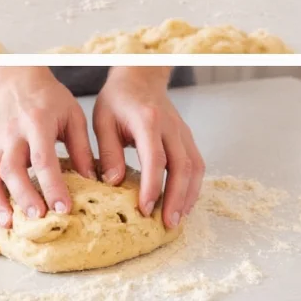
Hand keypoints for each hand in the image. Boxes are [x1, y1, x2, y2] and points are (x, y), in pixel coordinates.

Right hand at [0, 67, 94, 227]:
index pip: (43, 159)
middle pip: (14, 170)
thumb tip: (91, 179)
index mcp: (37, 123)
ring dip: (0, 202)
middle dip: (25, 196)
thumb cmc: (51, 99)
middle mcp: (13, 135)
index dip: (52, 185)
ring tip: (10, 224)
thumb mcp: (73, 116)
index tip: (64, 206)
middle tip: (39, 218)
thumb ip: (81, 147)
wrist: (19, 81)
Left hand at [92, 67, 203, 227]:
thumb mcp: (103, 121)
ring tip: (178, 219)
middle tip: (168, 223)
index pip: (155, 158)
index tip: (145, 209)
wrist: (141, 77)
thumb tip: (114, 183)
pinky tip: (184, 203)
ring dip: (189, 195)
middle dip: (177, 198)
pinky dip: (193, 186)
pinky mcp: (187, 138)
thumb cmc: (119, 100)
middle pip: (182, 167)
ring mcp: (183, 133)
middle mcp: (171, 128)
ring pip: (195, 168)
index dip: (152, 186)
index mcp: (148, 121)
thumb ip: (108, 152)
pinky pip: (197, 164)